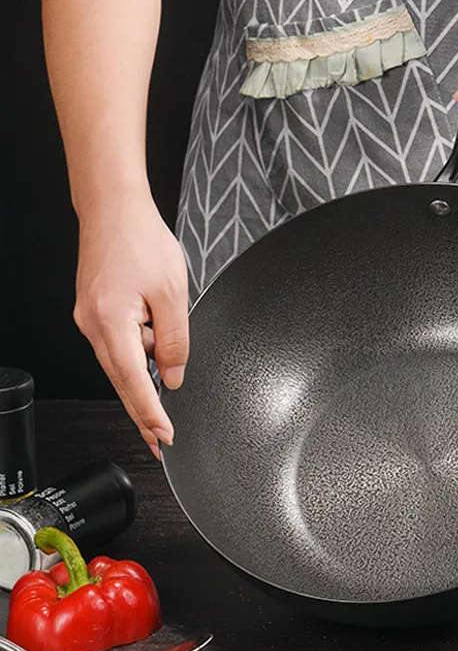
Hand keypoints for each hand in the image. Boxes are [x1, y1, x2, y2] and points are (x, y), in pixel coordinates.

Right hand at [73, 195, 187, 458]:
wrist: (114, 209)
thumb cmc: (142, 241)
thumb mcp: (173, 293)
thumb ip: (174, 340)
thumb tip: (171, 376)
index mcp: (111, 322)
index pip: (132, 380)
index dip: (149, 412)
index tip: (161, 436)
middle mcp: (92, 325)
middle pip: (121, 379)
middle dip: (142, 412)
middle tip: (157, 440)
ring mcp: (90, 318)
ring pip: (119, 362)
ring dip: (141, 382)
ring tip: (162, 402)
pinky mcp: (95, 310)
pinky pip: (117, 344)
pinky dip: (135, 357)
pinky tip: (152, 358)